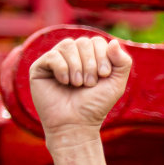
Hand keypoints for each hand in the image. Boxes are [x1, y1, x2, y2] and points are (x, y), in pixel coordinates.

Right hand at [29, 34, 131, 148]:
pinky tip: (64, 83)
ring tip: (77, 85)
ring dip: (78, 67)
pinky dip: (62, 69)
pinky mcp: (40, 66)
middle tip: (89, 84)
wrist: (76, 123)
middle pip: (84, 42)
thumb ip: (122, 63)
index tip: (103, 76)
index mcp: (90, 57)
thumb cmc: (96, 105)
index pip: (97, 41)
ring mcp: (55, 59)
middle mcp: (72, 55)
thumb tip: (113, 42)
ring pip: (68, 45)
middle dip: (91, 64)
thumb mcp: (116, 84)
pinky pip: (53, 55)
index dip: (103, 57)